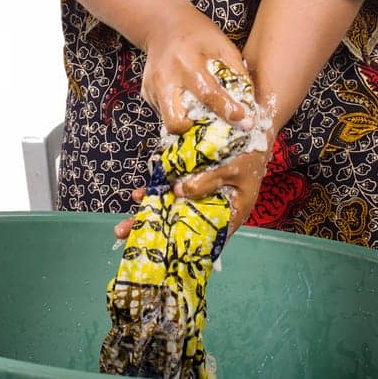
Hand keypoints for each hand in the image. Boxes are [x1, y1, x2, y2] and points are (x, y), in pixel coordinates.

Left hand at [111, 150, 269, 239]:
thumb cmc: (250, 151)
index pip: (205, 237)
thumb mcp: (233, 167)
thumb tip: (180, 191)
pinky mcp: (193, 180)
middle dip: (156, 230)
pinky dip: (157, 191)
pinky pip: (173, 190)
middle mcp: (214, 208)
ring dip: (150, 213)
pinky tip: (139, 193)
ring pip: (174, 208)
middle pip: (183, 225)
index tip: (159, 252)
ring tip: (124, 226)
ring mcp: (202, 194)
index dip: (182, 245)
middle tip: (127, 236)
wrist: (253, 126)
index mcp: (231, 213)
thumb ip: (208, 180)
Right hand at [139, 10, 253, 134]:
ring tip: (204, 117)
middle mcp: (166, 78)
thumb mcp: (223, 45)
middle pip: (176, 121)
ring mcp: (152, 88)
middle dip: (197, 131)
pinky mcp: (147, 94)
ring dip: (188, 125)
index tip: (245, 122)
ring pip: (169, 122)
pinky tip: (190, 103)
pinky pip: (165, 114)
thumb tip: (250, 103)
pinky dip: (180, 114)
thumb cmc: (198, 35)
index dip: (227, 111)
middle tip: (216, 126)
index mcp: (187, 62)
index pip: (208, 93)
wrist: (163, 24)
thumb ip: (236, 73)